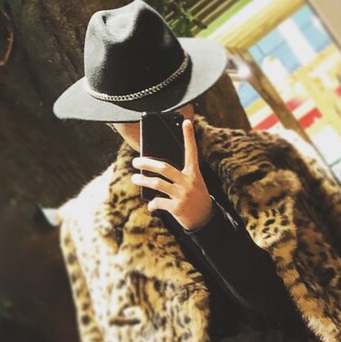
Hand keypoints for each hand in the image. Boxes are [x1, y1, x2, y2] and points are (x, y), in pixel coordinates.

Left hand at [132, 116, 213, 230]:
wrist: (205, 220)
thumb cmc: (195, 197)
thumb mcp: (193, 183)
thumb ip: (179, 175)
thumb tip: (155, 169)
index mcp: (193, 173)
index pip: (191, 151)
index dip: (189, 136)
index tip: (186, 122)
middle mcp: (188, 182)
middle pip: (164, 168)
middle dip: (147, 164)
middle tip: (135, 162)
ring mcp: (182, 195)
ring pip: (157, 184)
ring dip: (143, 181)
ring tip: (135, 179)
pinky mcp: (177, 207)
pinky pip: (158, 202)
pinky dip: (152, 204)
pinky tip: (151, 205)